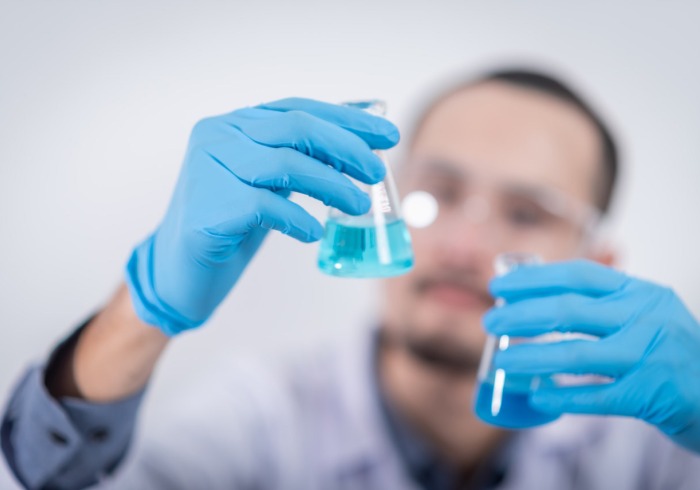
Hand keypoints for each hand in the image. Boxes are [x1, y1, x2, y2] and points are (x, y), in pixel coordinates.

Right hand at [126, 98, 398, 334]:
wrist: (181, 269)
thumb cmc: (232, 222)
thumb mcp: (269, 181)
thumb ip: (301, 155)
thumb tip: (360, 135)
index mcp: (234, 124)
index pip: (298, 110)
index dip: (346, 119)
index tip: (386, 134)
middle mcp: (217, 136)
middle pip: (295, 129)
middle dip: (346, 148)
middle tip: (377, 171)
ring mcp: (207, 168)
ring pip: (284, 164)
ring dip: (331, 185)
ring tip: (358, 206)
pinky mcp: (206, 207)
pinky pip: (265, 206)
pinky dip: (297, 219)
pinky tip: (313, 233)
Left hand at [483, 259, 699, 452]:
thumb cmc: (671, 350)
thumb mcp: (646, 312)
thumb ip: (604, 302)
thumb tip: (537, 295)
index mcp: (640, 292)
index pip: (578, 275)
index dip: (534, 279)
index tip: (500, 287)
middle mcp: (645, 318)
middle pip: (568, 311)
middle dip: (521, 316)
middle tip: (490, 322)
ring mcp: (648, 356)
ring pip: (574, 355)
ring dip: (530, 359)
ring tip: (500, 363)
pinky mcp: (649, 395)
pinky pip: (594, 397)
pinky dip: (562, 397)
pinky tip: (537, 396)